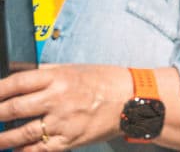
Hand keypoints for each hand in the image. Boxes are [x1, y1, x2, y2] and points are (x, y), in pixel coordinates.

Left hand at [0, 64, 131, 150]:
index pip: (17, 82)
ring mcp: (64, 121)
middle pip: (14, 108)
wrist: (134, 99)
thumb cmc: (107, 81)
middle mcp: (59, 98)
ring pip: (23, 132)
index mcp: (59, 77)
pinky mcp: (70, 139)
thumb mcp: (76, 68)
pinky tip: (16, 149)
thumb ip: (48, 72)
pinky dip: (24, 151)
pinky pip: (40, 149)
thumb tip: (20, 75)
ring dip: (3, 138)